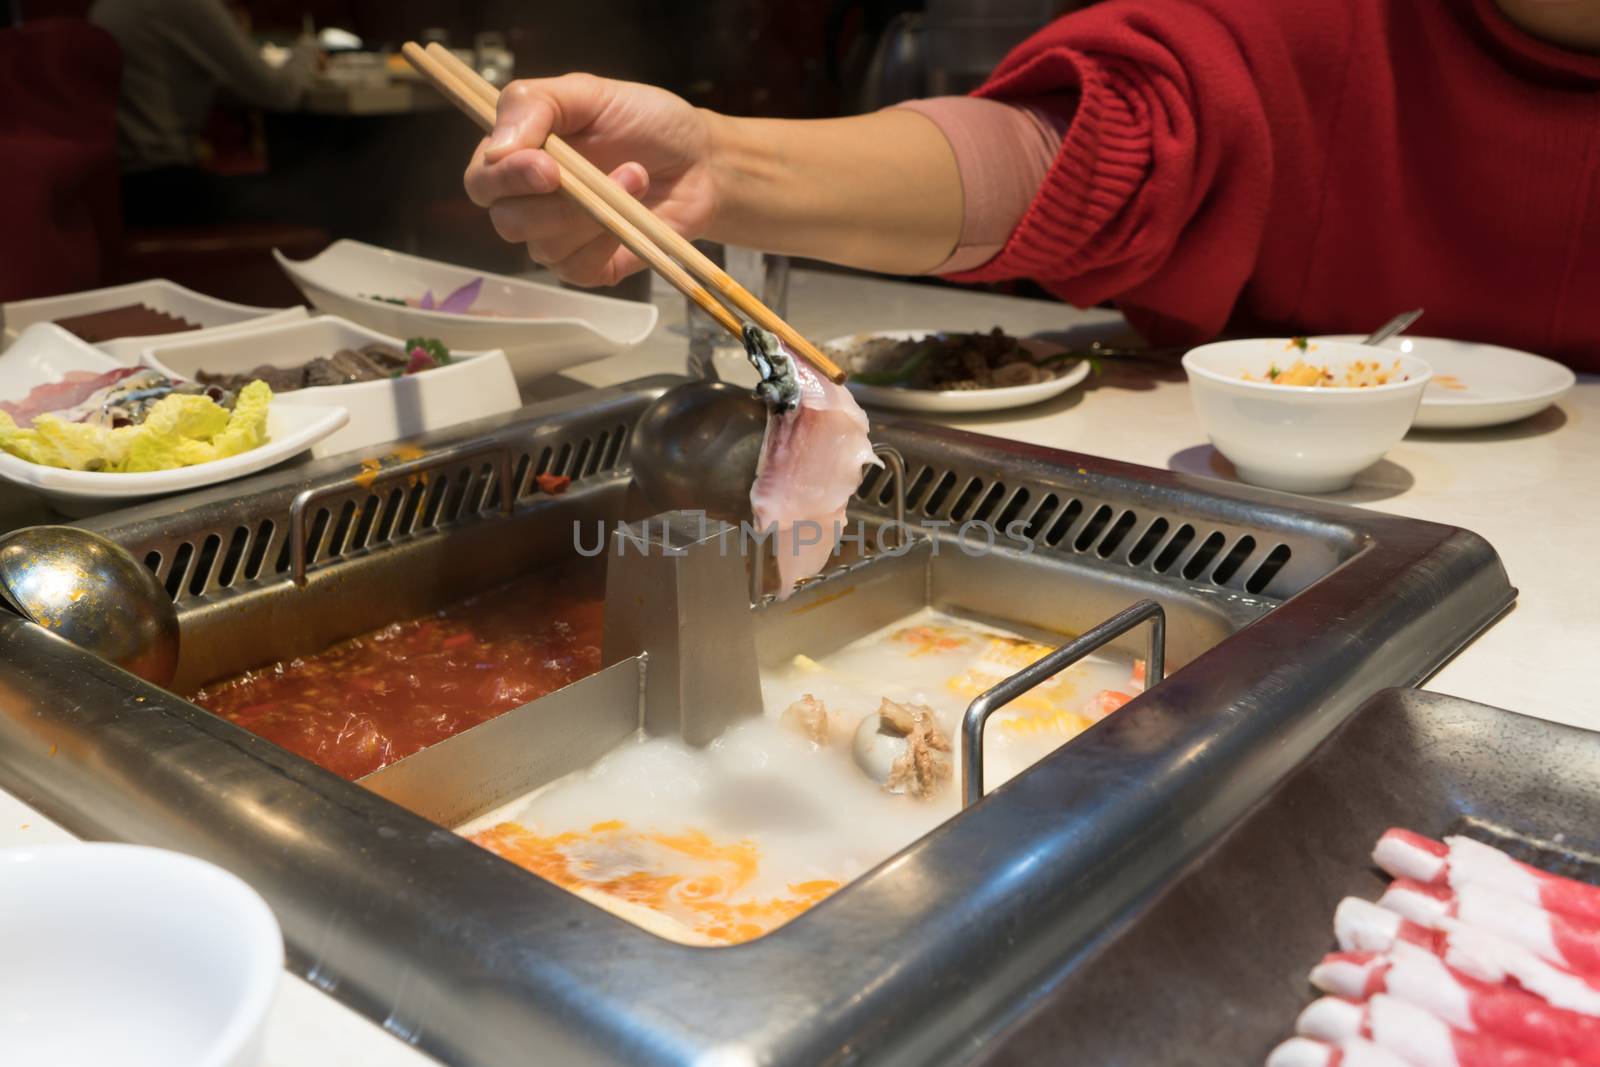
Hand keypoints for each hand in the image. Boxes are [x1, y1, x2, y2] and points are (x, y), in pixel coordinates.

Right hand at [464, 74, 719, 286]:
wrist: (700, 159)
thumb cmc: (643, 121)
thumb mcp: (588, 92)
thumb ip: (535, 104)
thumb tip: (497, 148)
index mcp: (517, 155)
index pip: (481, 181)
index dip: (506, 178)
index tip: (547, 167)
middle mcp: (527, 201)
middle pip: (506, 220)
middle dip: (554, 204)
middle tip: (595, 178)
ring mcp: (556, 238)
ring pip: (544, 247)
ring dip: (594, 215)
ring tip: (636, 176)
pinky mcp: (588, 267)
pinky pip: (577, 270)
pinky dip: (607, 242)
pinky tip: (634, 215)